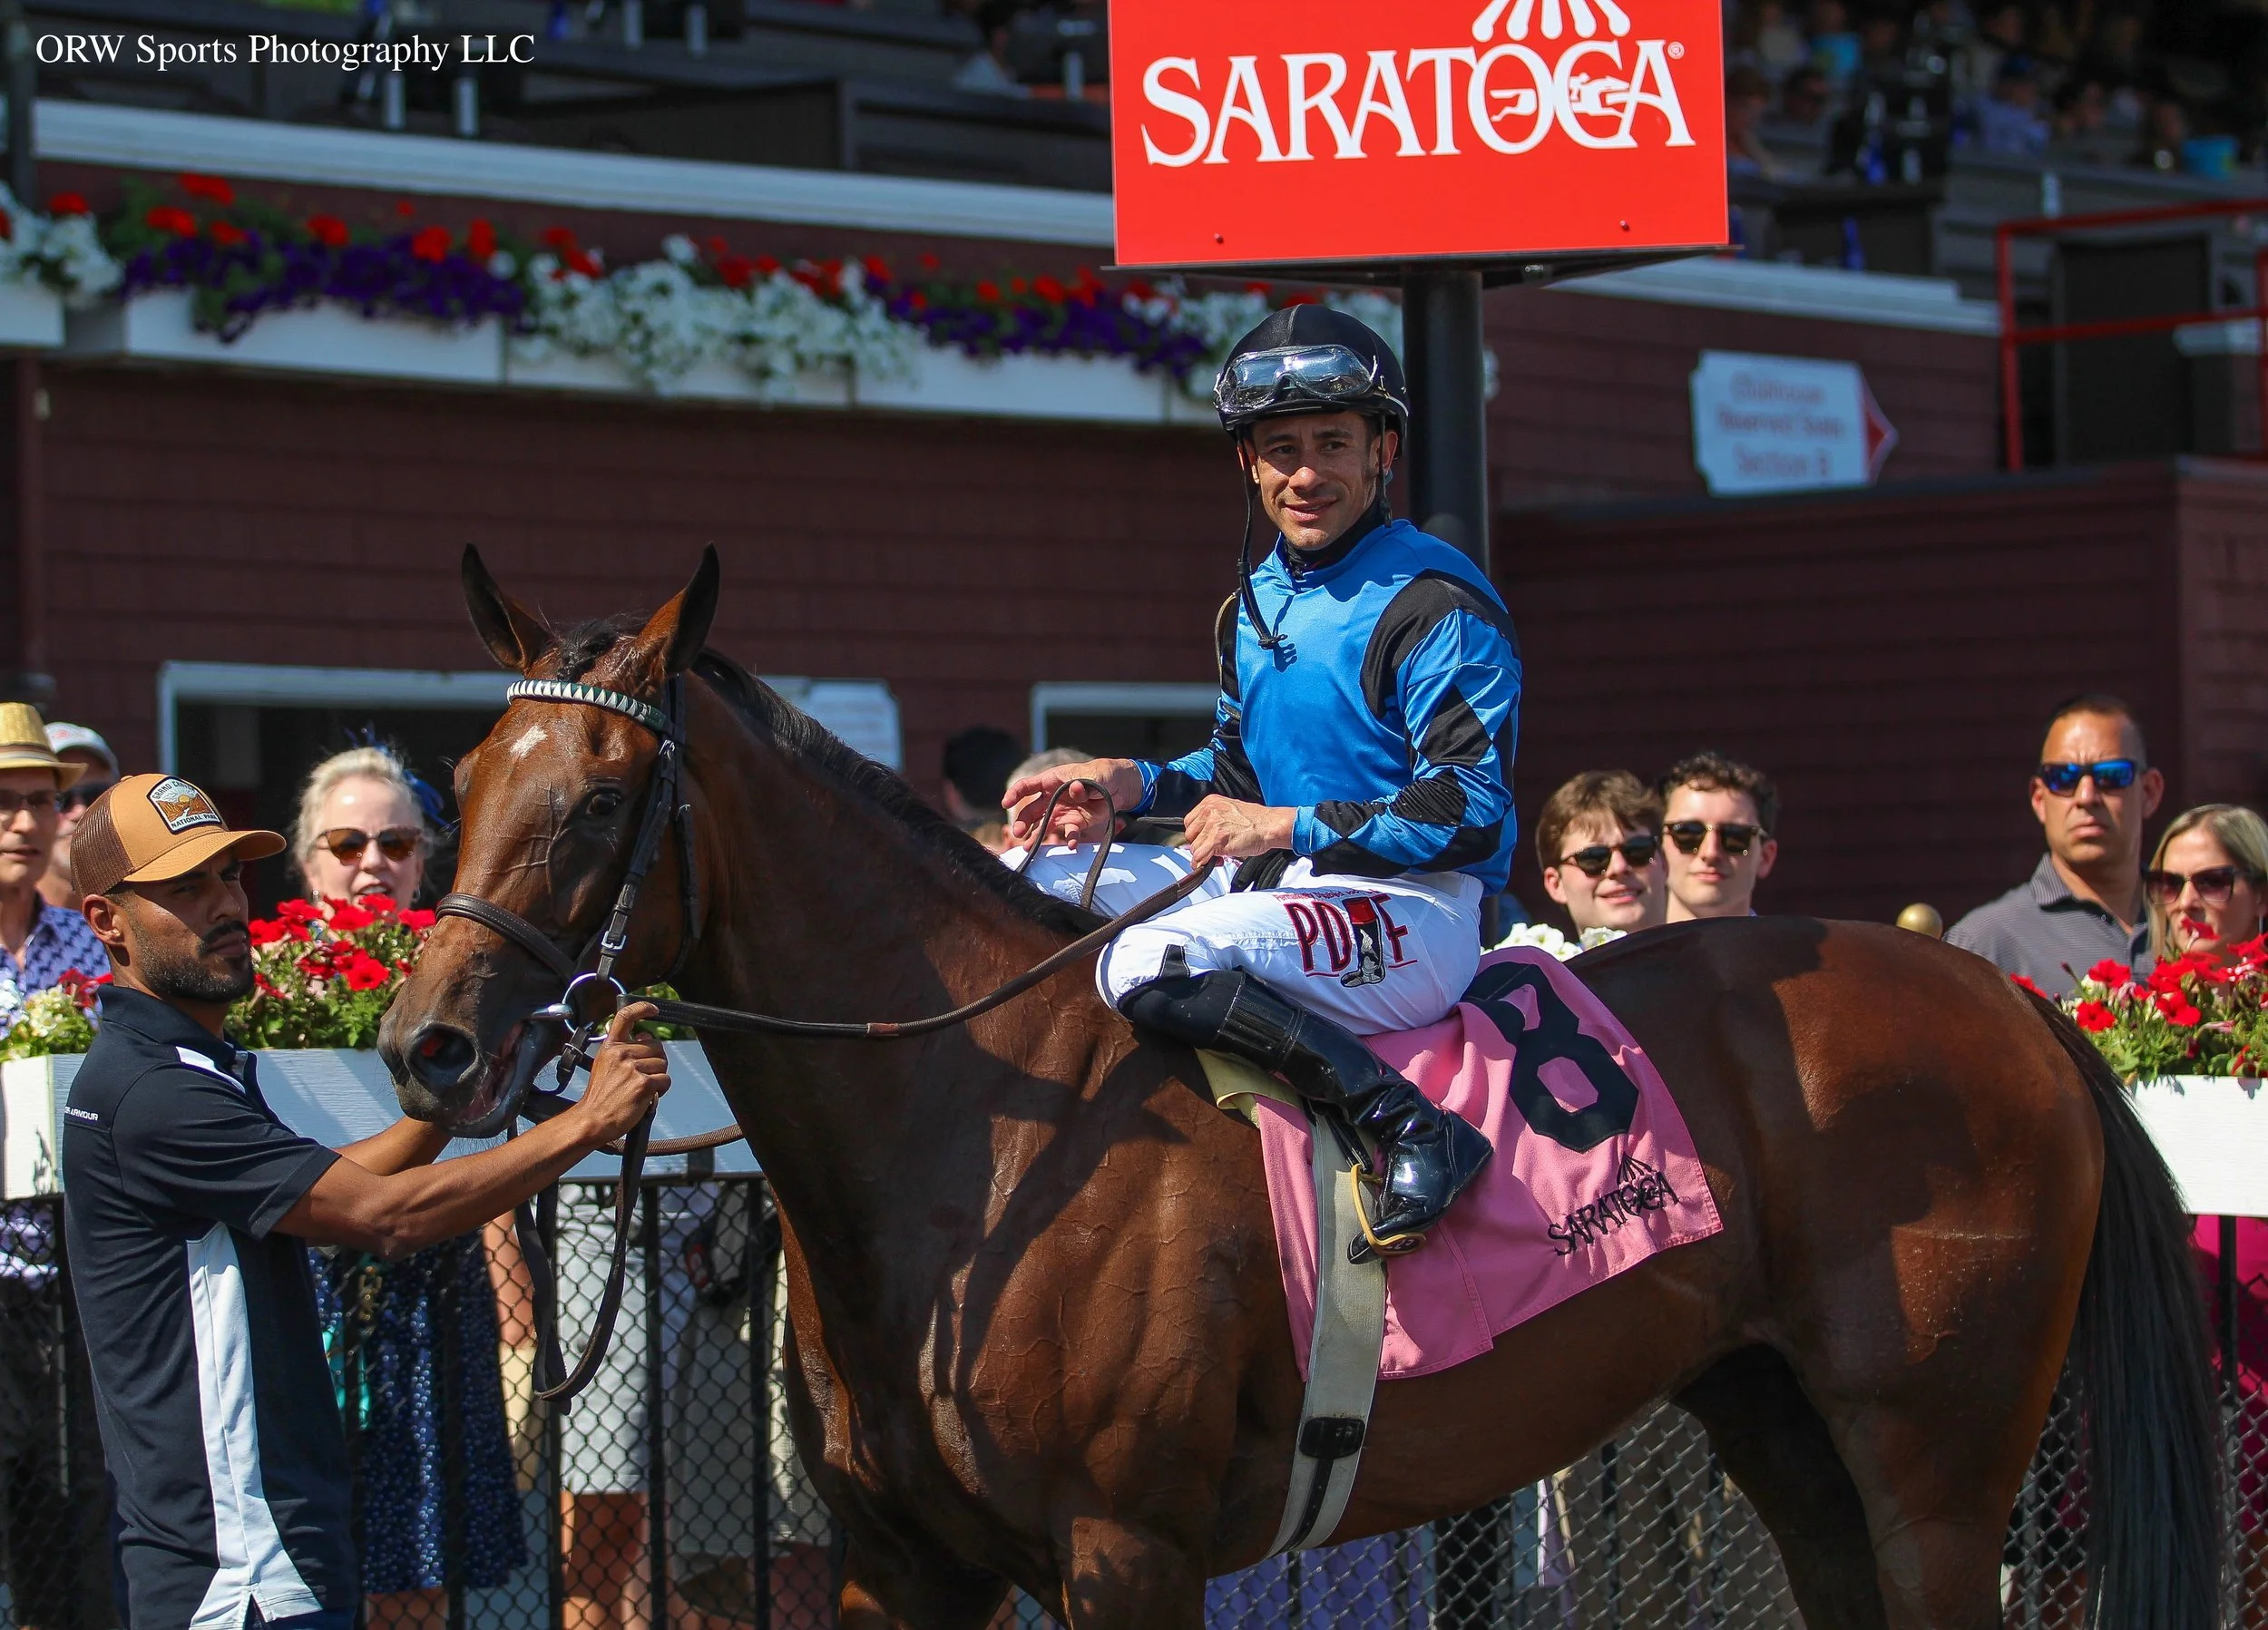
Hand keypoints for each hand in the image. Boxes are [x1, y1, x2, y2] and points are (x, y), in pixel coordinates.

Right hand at [572, 1001, 669, 1145]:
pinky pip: (665, 1080)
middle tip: (642, 1077)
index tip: (653, 1009)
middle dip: (656, 1061)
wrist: (593, 1120)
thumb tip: (642, 1034)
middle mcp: (621, 1054)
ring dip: (658, 1077)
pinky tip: (648, 1096)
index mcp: (610, 1047)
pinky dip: (661, 1090)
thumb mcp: (604, 1065)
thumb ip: (622, 1050)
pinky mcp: (643, 1084)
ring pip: (663, 1064)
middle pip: (656, 1047)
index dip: (642, 1008)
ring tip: (641, 1089)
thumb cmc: (600, 1097)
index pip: (625, 1017)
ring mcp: (632, 1068)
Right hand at [1001, 758, 1144, 848]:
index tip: (1006, 803)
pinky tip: (1071, 846)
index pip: (1028, 785)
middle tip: (1018, 833)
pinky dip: (1069, 840)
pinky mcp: (1076, 822)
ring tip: (1029, 848)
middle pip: (1032, 809)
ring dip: (1036, 836)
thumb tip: (1074, 788)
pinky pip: (1069, 833)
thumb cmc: (1103, 774)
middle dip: (1023, 821)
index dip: (1016, 793)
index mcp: (1053, 780)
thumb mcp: (1095, 775)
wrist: (1120, 786)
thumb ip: (1084, 784)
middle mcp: (1053, 797)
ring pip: (1044, 824)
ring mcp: (1063, 811)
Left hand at [1182, 797, 1295, 867]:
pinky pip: (1200, 856)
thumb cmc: (1255, 822)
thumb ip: (1212, 822)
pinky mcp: (1217, 839)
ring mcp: (1213, 825)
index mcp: (1210, 802)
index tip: (1205, 841)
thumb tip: (1200, 839)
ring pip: (1194, 848)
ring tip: (1220, 854)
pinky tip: (1216, 861)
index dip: (1198, 835)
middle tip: (1214, 849)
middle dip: (1200, 845)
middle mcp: (1209, 811)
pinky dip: (1204, 863)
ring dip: (1205, 855)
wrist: (1270, 825)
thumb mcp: (1229, 813)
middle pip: (1190, 835)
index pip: (1190, 822)